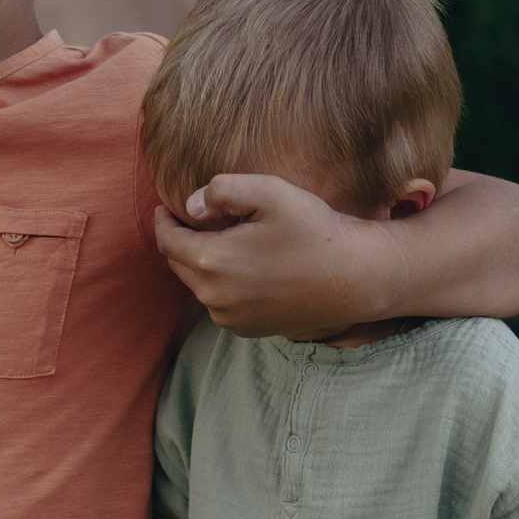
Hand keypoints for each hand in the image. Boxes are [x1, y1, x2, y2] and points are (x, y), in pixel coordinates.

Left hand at [154, 174, 384, 339]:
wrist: (354, 277)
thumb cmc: (314, 229)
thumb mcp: (270, 192)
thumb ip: (222, 189)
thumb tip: (190, 205)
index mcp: (211, 262)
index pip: (167, 240)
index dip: (164, 220)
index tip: (167, 207)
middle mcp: (213, 298)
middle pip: (178, 264)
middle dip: (181, 240)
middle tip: (194, 220)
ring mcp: (230, 319)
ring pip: (199, 285)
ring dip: (202, 263)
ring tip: (223, 240)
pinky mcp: (247, 330)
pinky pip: (220, 302)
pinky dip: (222, 283)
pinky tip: (244, 266)